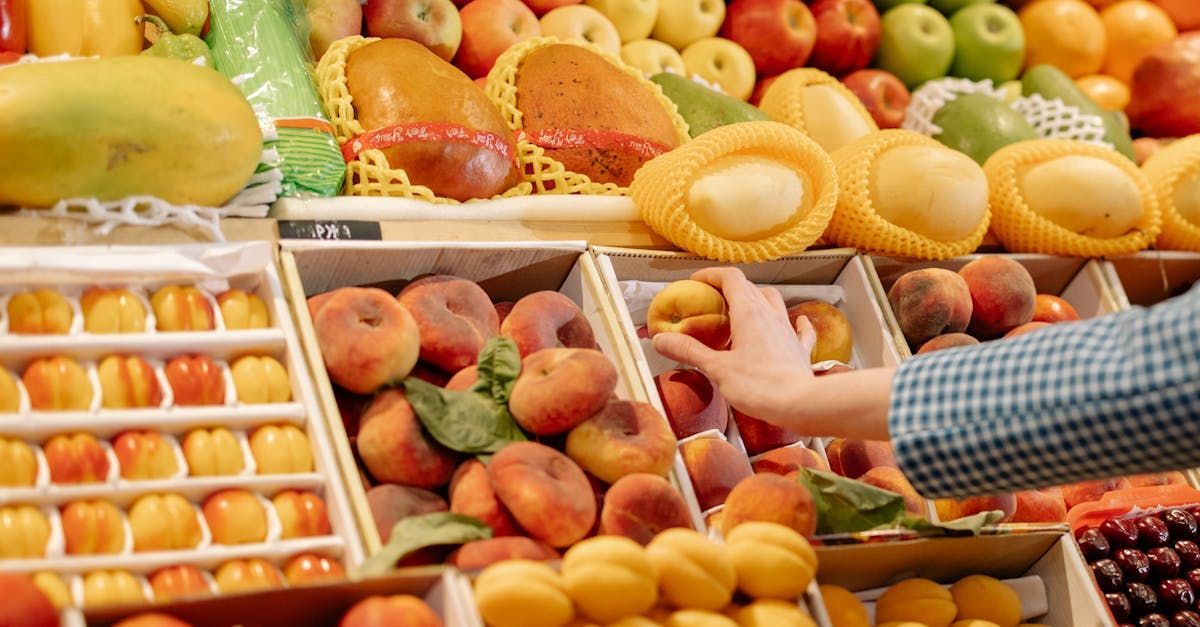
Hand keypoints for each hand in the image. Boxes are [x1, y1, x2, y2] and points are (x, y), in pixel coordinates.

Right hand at [652, 267, 816, 426]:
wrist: (800, 404)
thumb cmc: (758, 386)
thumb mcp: (716, 368)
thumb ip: (689, 351)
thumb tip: (661, 339)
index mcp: (748, 313)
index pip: (730, 278)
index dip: (712, 275)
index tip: (697, 282)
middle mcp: (770, 314)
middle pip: (750, 287)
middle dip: (729, 288)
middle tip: (711, 300)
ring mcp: (787, 330)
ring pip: (774, 301)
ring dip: (758, 298)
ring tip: (744, 309)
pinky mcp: (799, 348)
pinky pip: (799, 328)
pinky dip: (794, 321)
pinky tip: (796, 321)